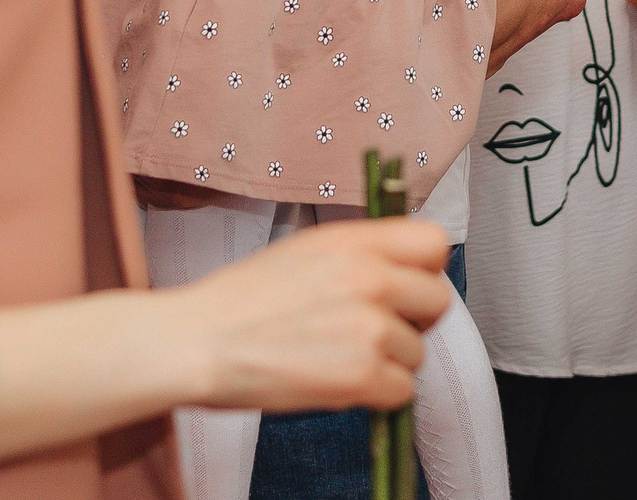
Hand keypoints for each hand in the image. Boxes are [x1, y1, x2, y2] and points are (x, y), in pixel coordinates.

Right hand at [163, 218, 451, 412]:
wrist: (198, 342)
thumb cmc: (241, 300)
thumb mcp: (305, 250)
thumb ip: (358, 254)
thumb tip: (401, 269)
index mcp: (354, 241)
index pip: (434, 243)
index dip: (425, 269)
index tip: (407, 286)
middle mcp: (369, 278)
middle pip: (438, 300)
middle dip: (414, 320)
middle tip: (378, 329)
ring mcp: (369, 328)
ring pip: (417, 352)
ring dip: (387, 361)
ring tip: (339, 356)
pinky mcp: (361, 376)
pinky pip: (402, 391)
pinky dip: (375, 394)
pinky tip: (338, 380)